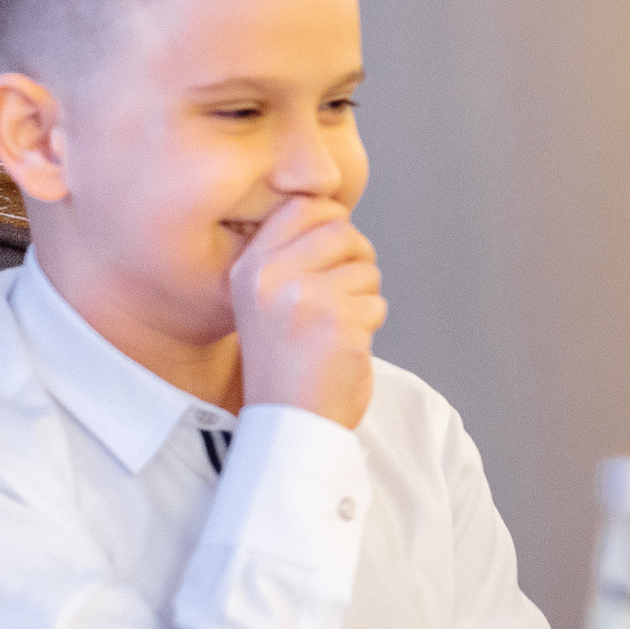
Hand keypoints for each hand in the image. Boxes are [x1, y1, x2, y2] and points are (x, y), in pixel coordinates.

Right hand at [231, 196, 386, 427]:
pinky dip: (369, 326)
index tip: (331, 256)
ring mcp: (305, 297)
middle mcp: (272, 277)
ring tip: (332, 329)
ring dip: (363, 298)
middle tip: (337, 299)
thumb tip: (337, 214)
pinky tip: (342, 348)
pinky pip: (378, 303)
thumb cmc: (285, 362)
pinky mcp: (339, 320)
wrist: (289, 421)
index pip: (303, 207)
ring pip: (366, 268)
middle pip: (343, 231)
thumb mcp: (266, 300)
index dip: (332, 223)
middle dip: (354, 261)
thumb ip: (292, 256)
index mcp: (251, 267)